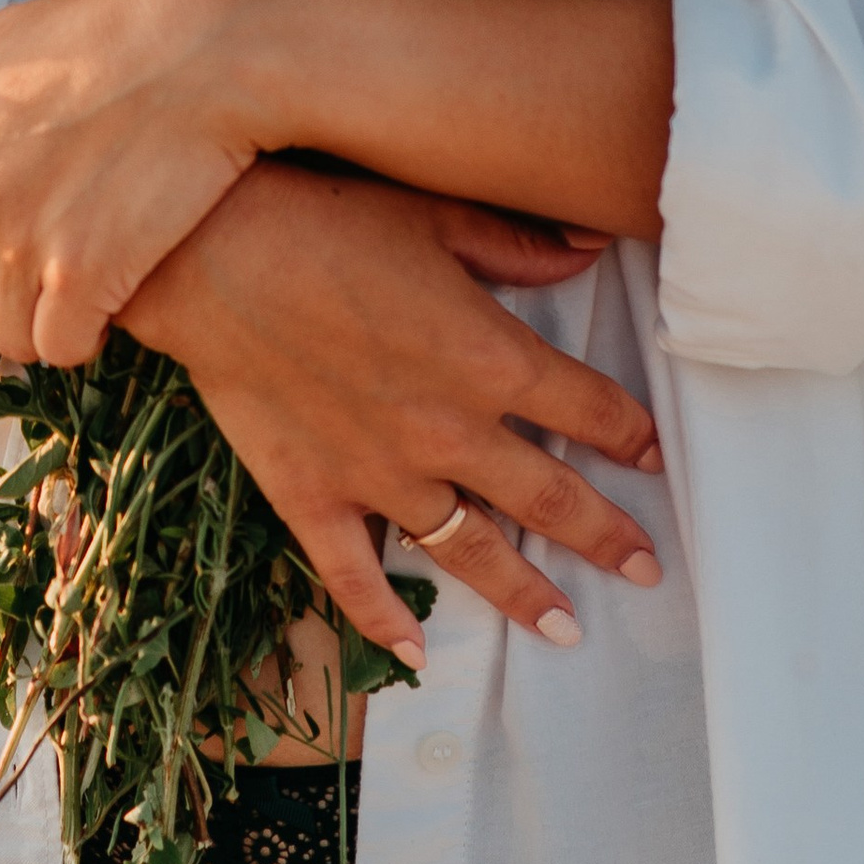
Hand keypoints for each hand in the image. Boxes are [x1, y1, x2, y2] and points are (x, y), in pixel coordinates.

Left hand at [0, 0, 266, 365]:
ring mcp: (24, 244)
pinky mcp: (84, 277)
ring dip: (42, 325)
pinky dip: (84, 337)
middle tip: (49, 270)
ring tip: (83, 284)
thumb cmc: (104, 35)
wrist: (202, 50)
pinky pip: (61, 348)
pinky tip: (112, 299)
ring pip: (9, 337)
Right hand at [121, 162, 662, 655]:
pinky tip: (414, 648)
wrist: (208, 253)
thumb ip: (517, 245)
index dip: (632, 435)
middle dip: (607, 536)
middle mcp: (448, 430)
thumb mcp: (435, 215)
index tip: (655, 456)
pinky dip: (382, 617)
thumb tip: (588, 247)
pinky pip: (355, 574)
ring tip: (565, 627)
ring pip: (471, 550)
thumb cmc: (323, 218)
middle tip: (647, 569)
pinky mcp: (313, 495)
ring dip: (523, 592)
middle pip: (550, 497)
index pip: (589, 409)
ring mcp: (380, 473)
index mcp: (490, 357)